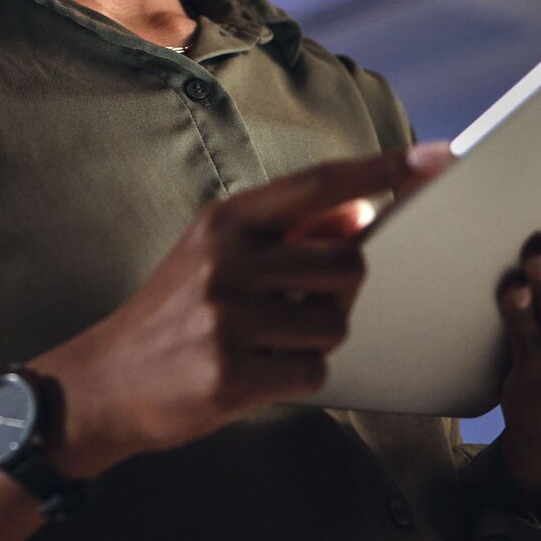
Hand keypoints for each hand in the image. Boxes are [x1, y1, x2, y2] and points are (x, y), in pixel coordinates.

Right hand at [28, 142, 455, 479]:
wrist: (104, 382)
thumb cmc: (173, 315)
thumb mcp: (218, 258)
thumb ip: (287, 235)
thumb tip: (358, 218)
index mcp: (226, 222)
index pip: (321, 184)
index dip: (383, 170)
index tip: (436, 158)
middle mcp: (227, 261)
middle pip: (348, 263)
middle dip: (340, 290)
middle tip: (296, 307)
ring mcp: (227, 318)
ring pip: (335, 323)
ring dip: (317, 339)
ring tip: (268, 343)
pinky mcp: (231, 374)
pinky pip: (313, 371)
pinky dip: (299, 377)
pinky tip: (257, 373)